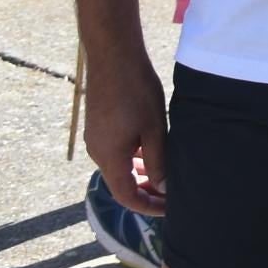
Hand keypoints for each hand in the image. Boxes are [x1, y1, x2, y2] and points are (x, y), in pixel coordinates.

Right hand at [85, 46, 169, 216]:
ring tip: (165, 178)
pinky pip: (116, 153)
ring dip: (141, 176)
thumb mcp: (155, 129)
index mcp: (109, 157)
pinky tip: (152, 155)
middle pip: (121, 184)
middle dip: (146, 193)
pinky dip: (134, 160)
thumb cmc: (136, 91)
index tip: (170, 209)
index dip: (148, 206)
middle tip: (171, 197)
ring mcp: (96, 139)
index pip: (126, 196)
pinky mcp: (99, 127)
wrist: (113, 57)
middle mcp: (97, 152)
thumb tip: (163, 188)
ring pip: (119, 168)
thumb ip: (159, 161)